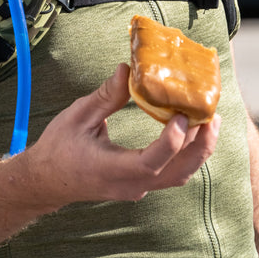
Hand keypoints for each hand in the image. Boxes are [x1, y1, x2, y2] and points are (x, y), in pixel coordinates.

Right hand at [21, 63, 220, 209]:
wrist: (47, 179)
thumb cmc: (59, 147)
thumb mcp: (78, 116)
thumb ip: (105, 95)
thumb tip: (128, 69)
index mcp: (110, 169)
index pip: (149, 162)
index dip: (170, 143)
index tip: (182, 117)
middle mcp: (129, 185)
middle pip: (176, 174)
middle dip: (199, 147)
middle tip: (212, 117)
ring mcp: (136, 188)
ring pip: (178, 176)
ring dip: (197, 151)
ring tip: (209, 122)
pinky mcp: (139, 185)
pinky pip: (170, 173)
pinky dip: (186, 154)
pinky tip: (190, 132)